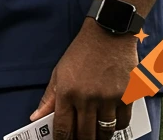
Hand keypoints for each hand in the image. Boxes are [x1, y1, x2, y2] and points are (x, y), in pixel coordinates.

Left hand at [30, 21, 136, 139]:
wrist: (108, 34)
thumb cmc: (81, 53)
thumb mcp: (59, 72)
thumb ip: (49, 98)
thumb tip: (35, 118)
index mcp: (67, 92)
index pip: (63, 128)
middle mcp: (87, 98)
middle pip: (85, 134)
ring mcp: (108, 98)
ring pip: (105, 132)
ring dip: (100, 137)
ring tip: (96, 136)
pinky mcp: (127, 96)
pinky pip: (122, 122)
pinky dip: (117, 127)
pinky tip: (111, 124)